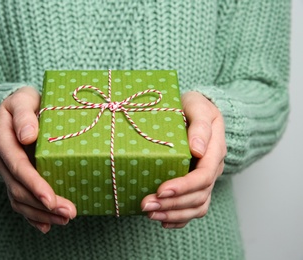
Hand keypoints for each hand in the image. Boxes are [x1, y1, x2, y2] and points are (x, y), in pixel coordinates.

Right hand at [0, 87, 76, 232]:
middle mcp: (2, 159)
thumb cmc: (26, 102)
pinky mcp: (15, 178)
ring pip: (19, 199)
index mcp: (3, 139)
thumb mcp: (23, 99)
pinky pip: (20, 200)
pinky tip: (46, 225)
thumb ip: (24, 114)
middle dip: (43, 205)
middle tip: (69, 213)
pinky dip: (32, 215)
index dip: (34, 184)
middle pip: (19, 188)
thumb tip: (27, 136)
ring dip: (41, 213)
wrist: (18, 109)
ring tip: (64, 220)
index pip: (18, 166)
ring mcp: (8, 171)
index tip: (51, 198)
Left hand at [141, 91, 225, 227]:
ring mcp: (205, 179)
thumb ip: (200, 125)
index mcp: (214, 150)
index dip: (183, 186)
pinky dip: (179, 218)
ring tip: (150, 214)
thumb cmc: (194, 107)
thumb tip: (197, 149)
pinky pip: (193, 209)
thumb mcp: (197, 106)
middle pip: (199, 196)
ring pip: (197, 206)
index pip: (204, 176)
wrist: (198, 112)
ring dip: (173, 214)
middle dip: (173, 204)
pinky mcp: (196, 185)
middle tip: (147, 205)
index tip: (161, 190)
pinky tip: (163, 221)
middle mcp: (212, 168)